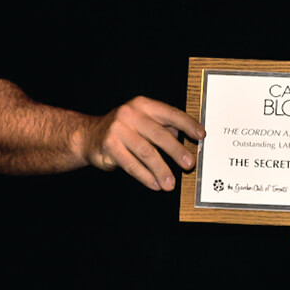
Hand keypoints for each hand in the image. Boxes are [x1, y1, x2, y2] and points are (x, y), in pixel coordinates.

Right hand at [79, 96, 205, 190]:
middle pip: (159, 135)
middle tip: (189, 164)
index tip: (201, 136)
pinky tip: (155, 184)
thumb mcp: (144, 121)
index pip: (171, 113)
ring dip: (161, 170)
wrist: (87, 135)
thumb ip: (164, 127)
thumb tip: (188, 141)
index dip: (188, 125)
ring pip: (146, 152)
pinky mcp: (108, 147)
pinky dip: (145, 176)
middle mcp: (130, 114)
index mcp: (143, 105)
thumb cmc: (124, 129)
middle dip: (177, 151)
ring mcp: (118, 130)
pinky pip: (131, 164)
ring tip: (171, 183)